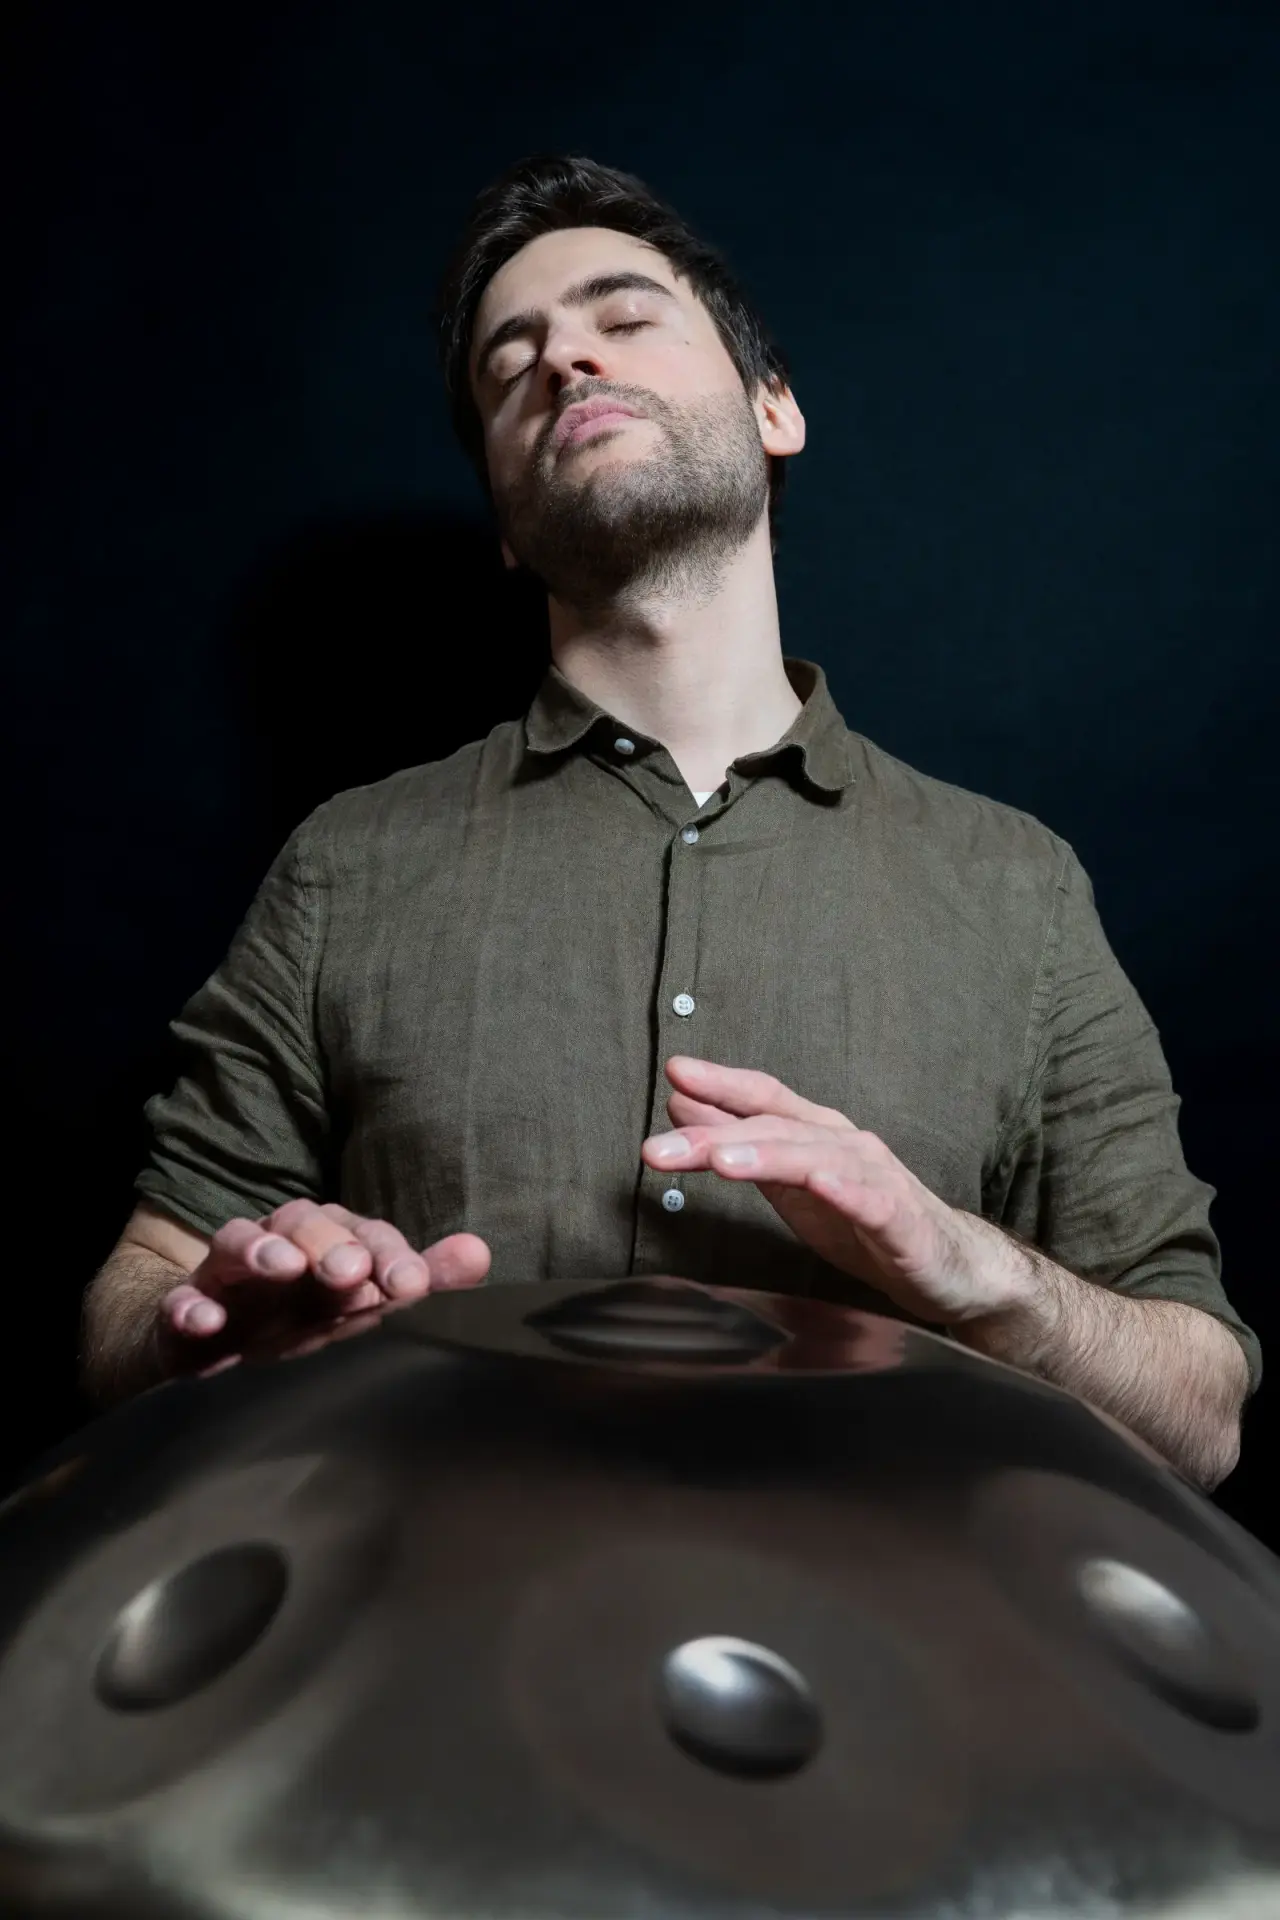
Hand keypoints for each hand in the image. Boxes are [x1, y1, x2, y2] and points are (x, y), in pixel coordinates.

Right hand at [158, 1200, 490, 1373]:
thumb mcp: (358, 1306)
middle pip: (300, 1223)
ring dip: (260, 1251)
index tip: (415, 1286)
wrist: (203, 1350)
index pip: (363, 1234)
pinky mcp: (177, 1317)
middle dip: (328, 1242)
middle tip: (352, 1271)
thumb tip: (478, 1252)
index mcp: (327, 1247)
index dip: (390, 1255)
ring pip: (236, 1243)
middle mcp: (277, 1253)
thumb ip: (417, 1282)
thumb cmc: (297, 1320)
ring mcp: (224, 1280)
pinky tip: (205, 1321)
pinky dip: (188, 1307)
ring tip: (284, 1269)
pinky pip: (176, 1304)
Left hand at [641, 1057, 1029, 1326]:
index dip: (721, 1084)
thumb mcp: (787, 1183)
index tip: (674, 1072)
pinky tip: (821, 1183)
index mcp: (816, 1134)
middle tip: (658, 1148)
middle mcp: (846, 1145)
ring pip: (817, 1159)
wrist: (951, 1268)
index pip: (764, 1099)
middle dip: (713, 1136)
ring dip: (767, 1153)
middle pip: (775, 1130)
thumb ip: (739, 1145)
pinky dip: (846, 1190)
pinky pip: (873, 1203)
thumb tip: (681, 1105)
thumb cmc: (863, 1220)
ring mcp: (876, 1180)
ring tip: (722, 1158)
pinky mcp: (902, 1223)